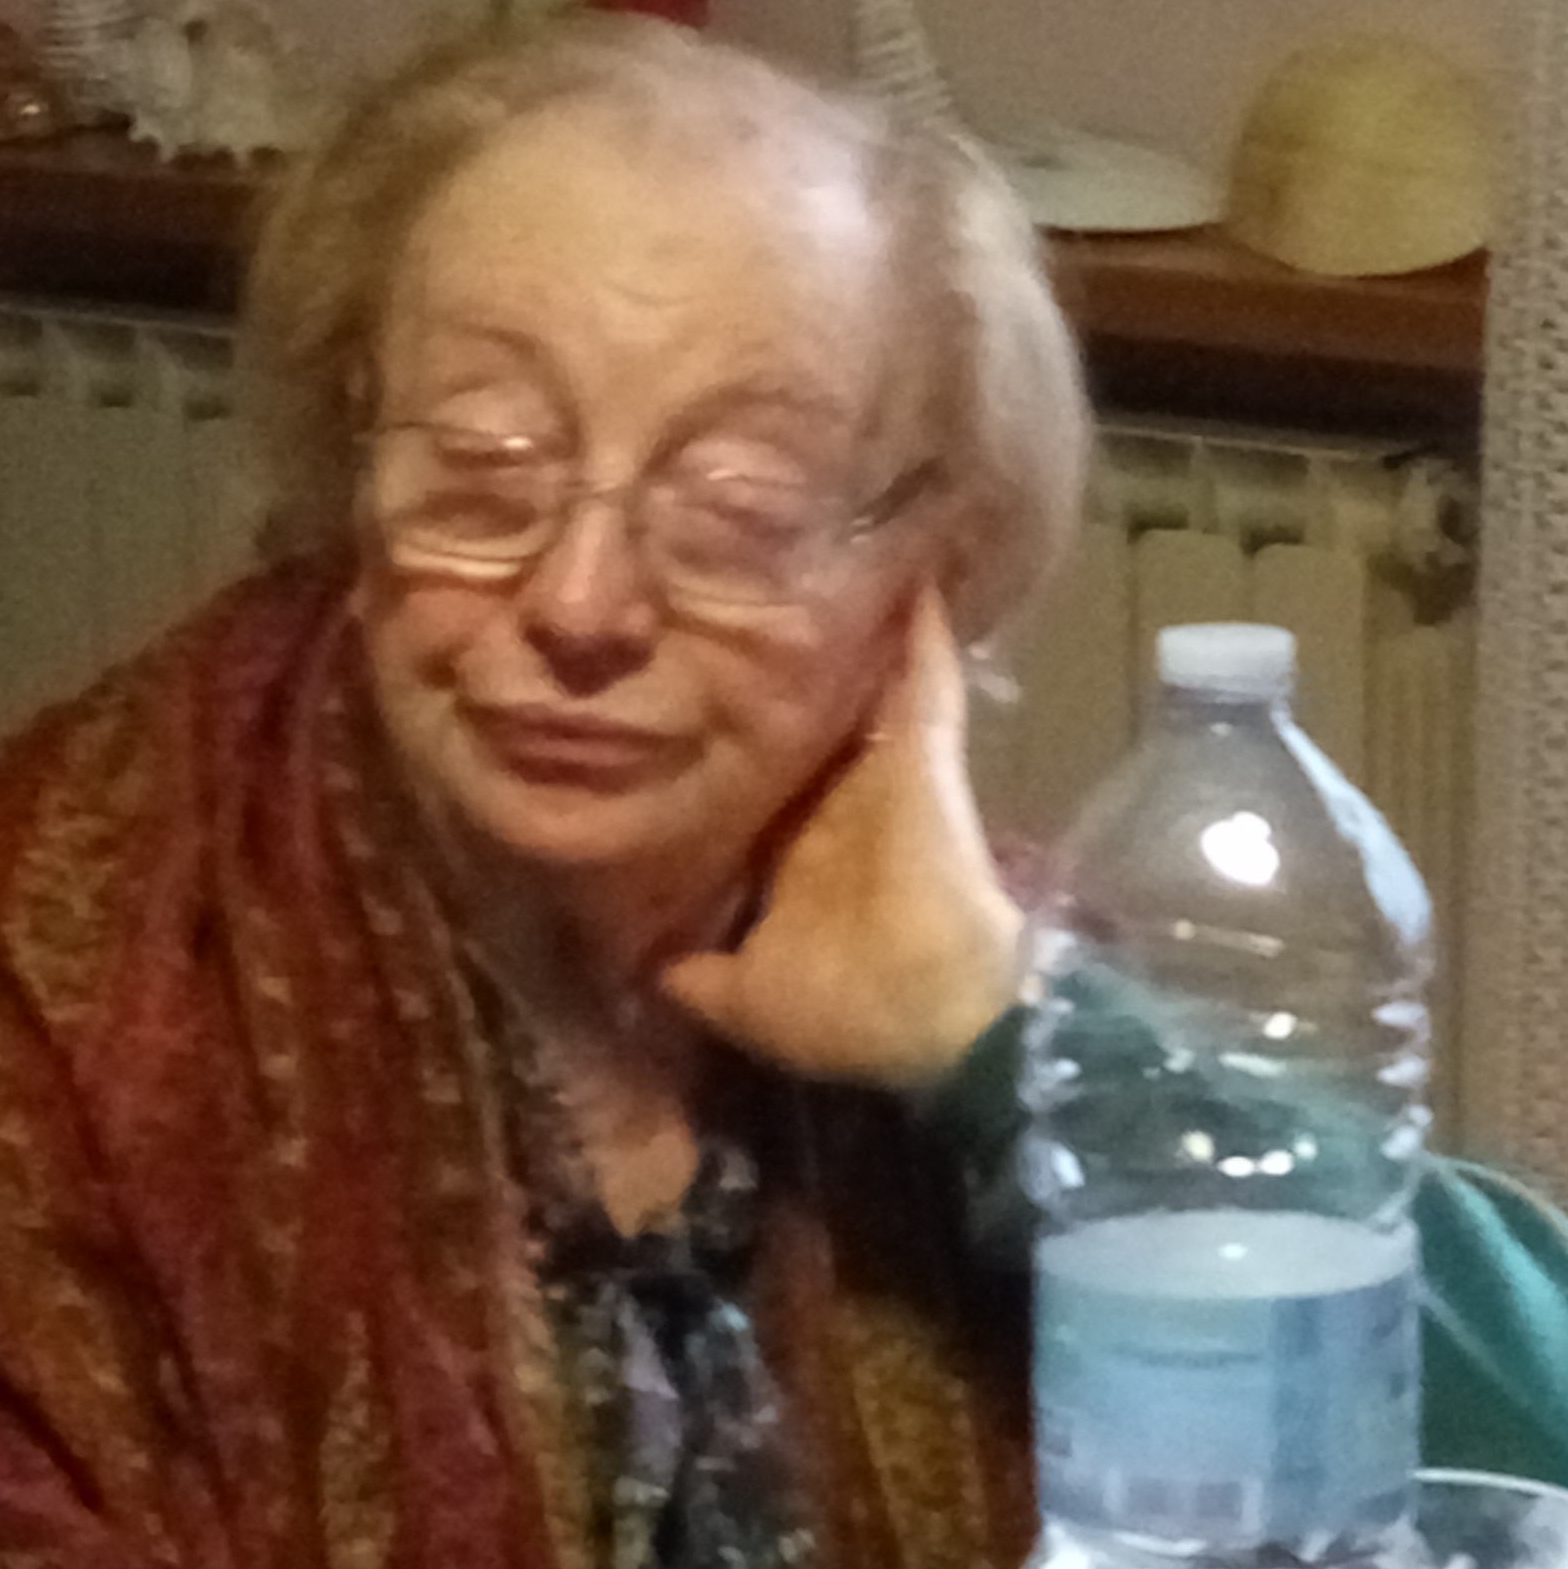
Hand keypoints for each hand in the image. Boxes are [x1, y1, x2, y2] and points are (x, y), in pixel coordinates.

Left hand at [658, 591, 1020, 1088]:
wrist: (937, 1026)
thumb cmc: (841, 1015)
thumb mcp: (735, 1000)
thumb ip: (687, 971)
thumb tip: (629, 955)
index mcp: (796, 848)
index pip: (752, 778)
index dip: (719, 737)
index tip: (673, 680)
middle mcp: (838, 799)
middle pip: (803, 717)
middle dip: (775, 659)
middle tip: (733, 578)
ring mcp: (885, 770)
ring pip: (862, 682)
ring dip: (848, 627)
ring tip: (817, 542)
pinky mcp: (924, 754)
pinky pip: (927, 678)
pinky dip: (922, 629)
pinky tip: (911, 565)